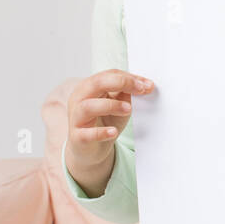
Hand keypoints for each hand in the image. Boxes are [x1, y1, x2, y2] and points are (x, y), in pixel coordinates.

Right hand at [65, 69, 154, 193]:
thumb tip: (145, 85)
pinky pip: (87, 133)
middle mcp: (79, 99)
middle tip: (140, 90)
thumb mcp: (118, 104)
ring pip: (89, 106)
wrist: (90, 148)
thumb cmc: (104, 122)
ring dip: (111, 106)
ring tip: (128, 109)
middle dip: (120, 83)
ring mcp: (77, 118)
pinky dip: (101, 132)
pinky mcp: (78, 137)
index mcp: (89, 87)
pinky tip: (114, 132)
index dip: (129, 78)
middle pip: (96, 83)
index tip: (147, 85)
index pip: (108, 75)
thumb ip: (127, 93)